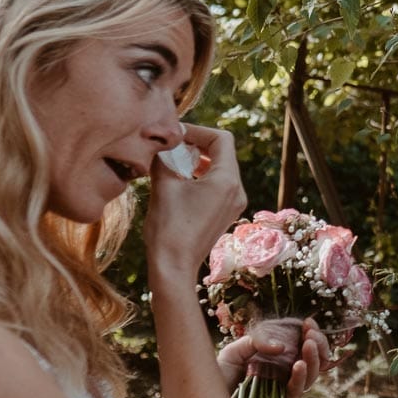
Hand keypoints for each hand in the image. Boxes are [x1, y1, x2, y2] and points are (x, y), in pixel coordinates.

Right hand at [143, 124, 244, 286]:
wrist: (174, 267)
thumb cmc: (169, 227)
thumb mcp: (163, 185)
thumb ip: (164, 157)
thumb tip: (160, 141)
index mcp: (227, 180)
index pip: (221, 139)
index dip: (198, 131)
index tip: (175, 134)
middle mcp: (237, 190)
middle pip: (222, 153)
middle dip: (196, 145)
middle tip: (172, 145)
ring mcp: (233, 203)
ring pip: (219, 169)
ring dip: (197, 160)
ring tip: (172, 161)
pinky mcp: (225, 213)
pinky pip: (217, 185)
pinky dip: (200, 176)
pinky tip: (179, 180)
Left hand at [217, 318, 332, 397]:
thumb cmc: (218, 377)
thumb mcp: (234, 351)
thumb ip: (257, 342)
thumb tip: (282, 347)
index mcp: (276, 359)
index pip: (301, 346)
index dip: (309, 334)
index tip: (309, 322)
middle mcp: (283, 375)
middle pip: (311, 360)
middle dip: (317, 345)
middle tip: (312, 333)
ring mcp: (283, 391)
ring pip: (309, 376)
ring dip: (313, 359)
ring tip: (309, 344)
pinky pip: (296, 392)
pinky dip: (300, 378)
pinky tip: (299, 364)